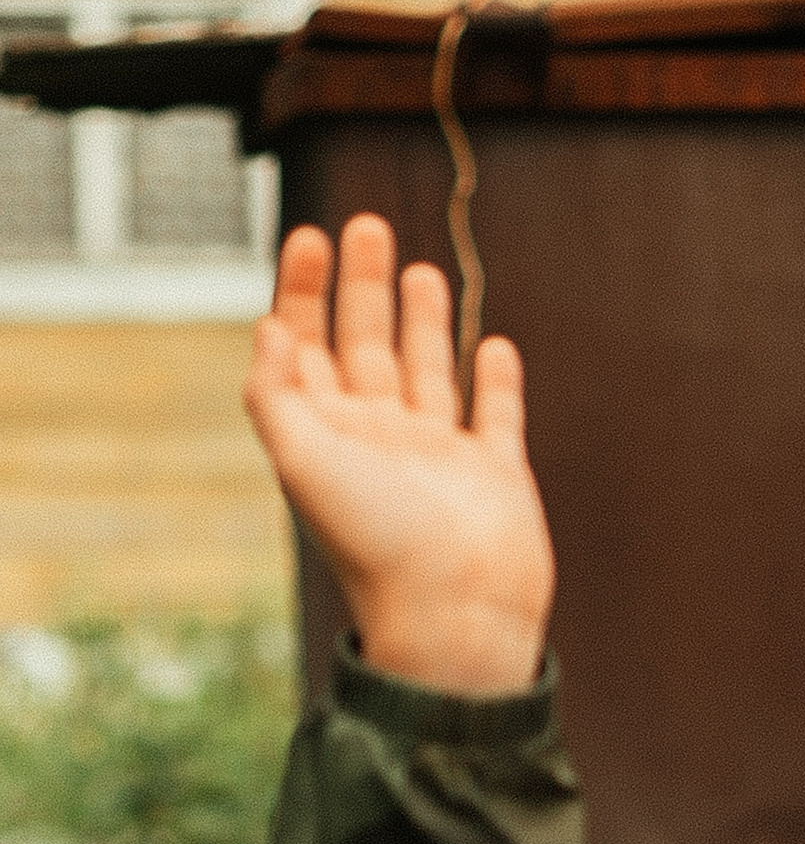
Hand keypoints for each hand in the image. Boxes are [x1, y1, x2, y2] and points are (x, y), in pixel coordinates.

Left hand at [243, 219, 552, 696]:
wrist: (455, 616)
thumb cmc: (376, 543)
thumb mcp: (302, 459)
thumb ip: (275, 393)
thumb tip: (269, 329)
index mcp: (329, 434)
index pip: (307, 347)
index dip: (303, 292)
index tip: (309, 236)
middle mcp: (382, 440)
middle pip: (366, 347)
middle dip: (363, 287)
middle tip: (367, 227)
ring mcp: (442, 458)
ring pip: (428, 372)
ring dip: (422, 322)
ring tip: (421, 269)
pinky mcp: (497, 476)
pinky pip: (497, 417)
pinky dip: (497, 381)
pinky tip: (494, 345)